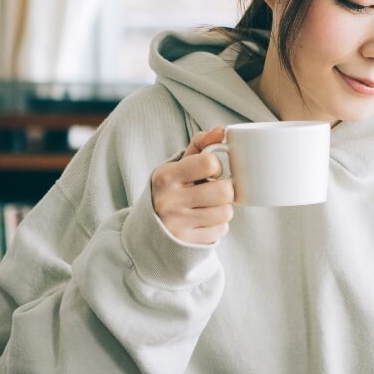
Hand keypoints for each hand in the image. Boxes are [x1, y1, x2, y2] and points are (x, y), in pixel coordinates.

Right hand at [150, 126, 233, 244]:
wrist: (147, 230)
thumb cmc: (171, 189)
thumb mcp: (177, 165)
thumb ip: (200, 145)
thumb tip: (222, 130)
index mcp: (166, 176)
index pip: (209, 163)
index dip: (217, 166)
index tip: (210, 171)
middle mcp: (169, 201)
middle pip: (224, 191)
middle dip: (224, 191)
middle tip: (214, 192)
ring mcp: (178, 224)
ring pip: (226, 212)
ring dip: (222, 209)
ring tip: (208, 207)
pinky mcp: (186, 242)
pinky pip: (221, 230)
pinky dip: (217, 226)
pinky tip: (203, 222)